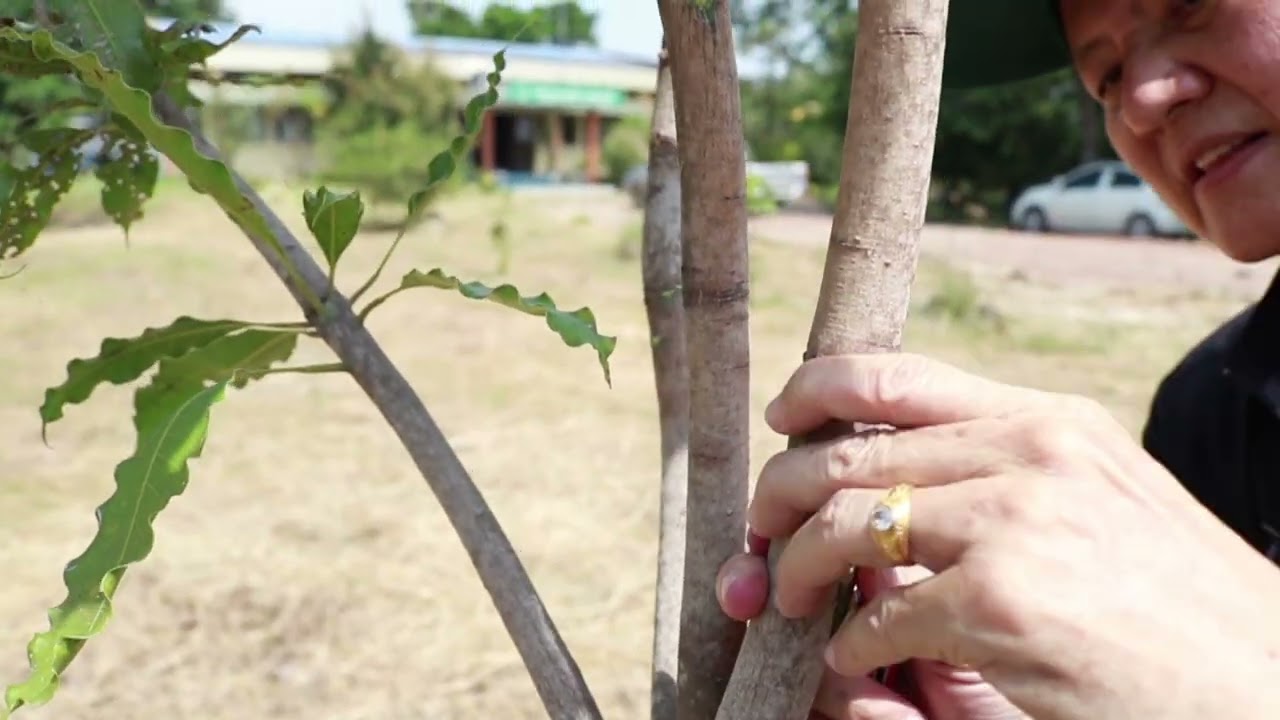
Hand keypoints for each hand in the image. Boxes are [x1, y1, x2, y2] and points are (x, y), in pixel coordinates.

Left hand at [723, 353, 1279, 719]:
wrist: (1264, 682)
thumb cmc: (1178, 601)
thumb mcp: (1102, 498)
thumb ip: (1007, 472)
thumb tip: (905, 481)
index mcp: (1049, 421)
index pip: (897, 374)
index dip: (815, 388)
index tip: (781, 418)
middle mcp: (1028, 453)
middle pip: (847, 452)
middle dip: (780, 495)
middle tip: (763, 535)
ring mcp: (1012, 522)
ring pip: (844, 523)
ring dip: (795, 568)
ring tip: (791, 600)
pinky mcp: (998, 601)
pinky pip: (876, 615)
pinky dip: (848, 643)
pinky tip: (856, 658)